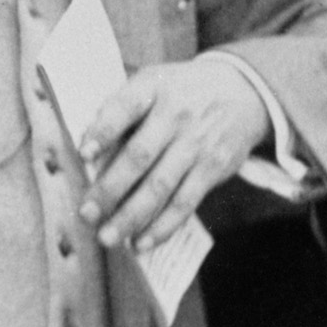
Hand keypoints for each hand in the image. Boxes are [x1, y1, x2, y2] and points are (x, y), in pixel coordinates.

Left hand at [79, 57, 271, 250]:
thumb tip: (88, 152)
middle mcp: (176, 115)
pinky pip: (185, 203)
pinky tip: (141, 242)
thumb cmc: (182, 92)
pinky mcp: (212, 168)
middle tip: (86, 214)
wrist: (242, 91)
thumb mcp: (153, 83)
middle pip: (139, 156)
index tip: (84, 155)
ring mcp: (197, 144)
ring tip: (107, 238)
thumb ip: (120, 110)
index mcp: (154, 87)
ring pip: (161, 187)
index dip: (103, 131)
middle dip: (109, 189)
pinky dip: (162, 226)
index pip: (125, 107)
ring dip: (131, 217)